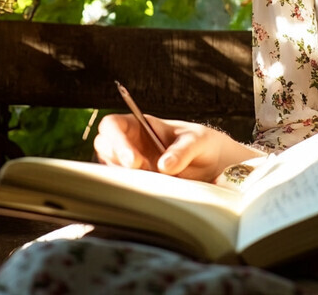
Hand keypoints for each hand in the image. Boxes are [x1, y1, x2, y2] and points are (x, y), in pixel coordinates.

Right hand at [94, 114, 262, 182]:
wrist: (214, 165)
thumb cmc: (203, 144)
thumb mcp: (198, 141)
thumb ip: (183, 150)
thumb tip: (164, 166)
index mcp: (141, 125)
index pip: (112, 125)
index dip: (115, 139)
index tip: (133, 161)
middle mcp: (131, 144)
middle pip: (103, 146)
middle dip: (115, 160)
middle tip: (141, 171)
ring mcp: (131, 166)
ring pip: (109, 170)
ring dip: (123, 177)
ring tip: (152, 180)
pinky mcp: (136, 184)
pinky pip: (121, 188)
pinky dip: (129, 191)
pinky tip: (147, 192)